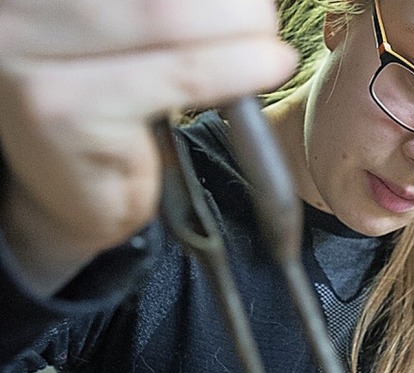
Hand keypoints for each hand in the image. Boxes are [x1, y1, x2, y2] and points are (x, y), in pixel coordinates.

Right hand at [0, 0, 295, 291]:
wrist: (70, 195)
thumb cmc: (104, 109)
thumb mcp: (123, 33)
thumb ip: (156, 9)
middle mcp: (16, 8)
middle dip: (228, 0)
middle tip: (263, 15)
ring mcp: (27, 52)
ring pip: (165, 16)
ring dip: (240, 26)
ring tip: (270, 43)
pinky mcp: (63, 107)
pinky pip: (178, 75)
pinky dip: (235, 68)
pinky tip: (269, 65)